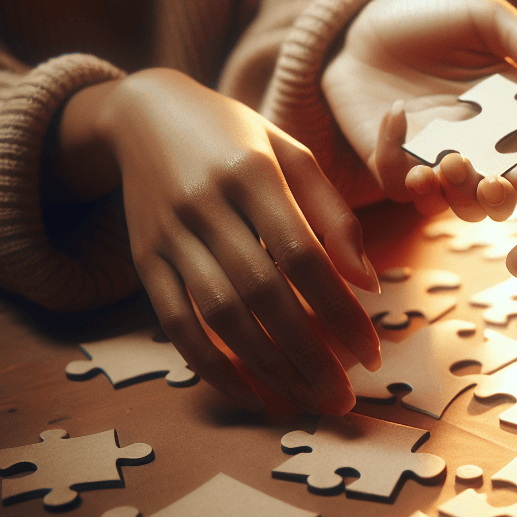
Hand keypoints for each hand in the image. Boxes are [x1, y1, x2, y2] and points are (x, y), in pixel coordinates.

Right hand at [80, 69, 380, 412]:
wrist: (145, 114)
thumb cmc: (237, 136)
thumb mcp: (292, 153)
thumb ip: (334, 214)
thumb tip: (368, 284)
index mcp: (253, 173)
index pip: (304, 257)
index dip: (339, 312)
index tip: (371, 354)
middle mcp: (206, 205)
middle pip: (263, 295)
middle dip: (309, 355)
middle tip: (344, 398)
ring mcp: (169, 235)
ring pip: (219, 317)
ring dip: (267, 368)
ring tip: (306, 401)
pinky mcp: (145, 260)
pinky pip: (175, 324)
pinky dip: (211, 366)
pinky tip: (250, 393)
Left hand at [322, 0, 516, 221]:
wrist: (361, 18)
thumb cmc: (432, 17)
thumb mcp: (489, 17)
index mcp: (505, 121)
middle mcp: (471, 149)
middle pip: (491, 201)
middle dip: (494, 202)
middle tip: (488, 185)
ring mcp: (428, 159)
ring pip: (446, 206)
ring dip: (449, 195)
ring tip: (442, 163)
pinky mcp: (388, 161)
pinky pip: (395, 182)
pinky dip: (395, 156)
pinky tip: (396, 111)